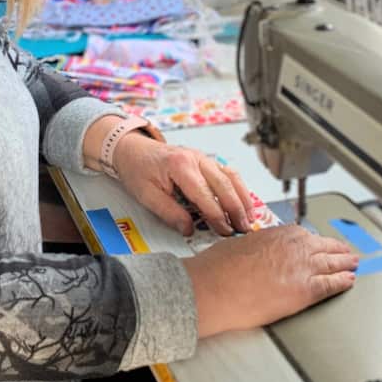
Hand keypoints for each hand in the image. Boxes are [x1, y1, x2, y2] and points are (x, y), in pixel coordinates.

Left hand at [110, 134, 253, 236]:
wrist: (132, 150)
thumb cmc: (138, 170)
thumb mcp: (146, 195)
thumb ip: (169, 213)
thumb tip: (189, 229)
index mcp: (180, 165)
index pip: (205, 195)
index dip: (217, 216)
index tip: (224, 232)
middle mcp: (196, 158)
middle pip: (224, 185)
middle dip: (236, 209)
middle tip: (243, 229)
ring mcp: (203, 158)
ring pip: (231, 177)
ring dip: (243, 198)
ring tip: (250, 219)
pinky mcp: (206, 161)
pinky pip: (228, 173)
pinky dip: (239, 188)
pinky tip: (244, 203)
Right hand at [182, 226, 358, 337]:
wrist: (213, 288)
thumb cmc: (218, 268)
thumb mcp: (240, 244)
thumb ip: (259, 247)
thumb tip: (260, 254)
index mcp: (279, 233)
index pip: (306, 236)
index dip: (316, 243)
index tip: (320, 244)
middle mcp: (295, 246)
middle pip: (325, 247)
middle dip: (338, 250)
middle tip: (346, 253)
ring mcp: (303, 267)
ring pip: (334, 263)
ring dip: (346, 264)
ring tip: (353, 265)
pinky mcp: (305, 290)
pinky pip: (332, 284)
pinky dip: (343, 282)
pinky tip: (348, 281)